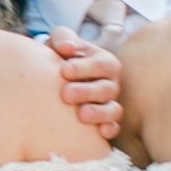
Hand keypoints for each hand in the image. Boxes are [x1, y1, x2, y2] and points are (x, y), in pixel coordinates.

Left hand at [45, 25, 122, 140]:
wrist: (56, 77)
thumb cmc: (61, 57)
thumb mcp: (61, 42)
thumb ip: (62, 38)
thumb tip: (66, 47)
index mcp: (105, 62)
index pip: (101, 65)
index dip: (84, 68)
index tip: (63, 70)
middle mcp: (112, 84)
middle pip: (106, 89)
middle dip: (87, 92)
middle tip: (65, 95)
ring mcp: (110, 104)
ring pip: (113, 110)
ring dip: (98, 113)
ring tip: (81, 115)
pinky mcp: (106, 122)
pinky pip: (114, 128)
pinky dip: (109, 130)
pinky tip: (100, 133)